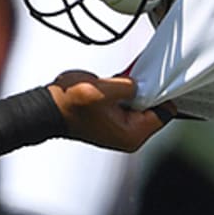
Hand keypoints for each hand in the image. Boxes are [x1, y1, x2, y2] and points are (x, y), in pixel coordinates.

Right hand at [49, 70, 173, 151]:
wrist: (48, 108)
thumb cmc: (70, 105)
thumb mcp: (103, 90)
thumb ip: (128, 86)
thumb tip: (139, 83)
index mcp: (132, 134)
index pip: (165, 113)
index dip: (162, 94)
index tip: (153, 80)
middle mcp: (129, 134)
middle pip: (154, 107)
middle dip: (145, 91)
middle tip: (130, 80)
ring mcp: (121, 125)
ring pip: (141, 101)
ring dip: (132, 90)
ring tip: (114, 84)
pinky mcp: (113, 116)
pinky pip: (129, 100)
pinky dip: (124, 90)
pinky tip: (112, 84)